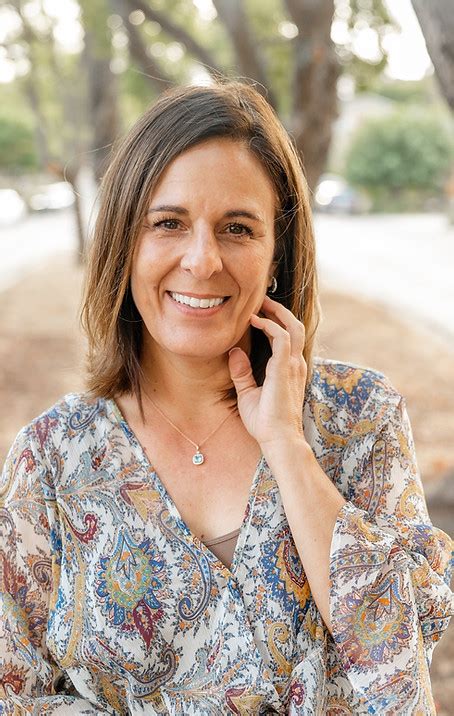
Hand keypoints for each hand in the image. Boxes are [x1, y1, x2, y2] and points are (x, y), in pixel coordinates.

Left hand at [228, 295, 306, 449]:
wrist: (278, 440)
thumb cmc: (265, 422)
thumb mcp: (247, 393)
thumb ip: (242, 372)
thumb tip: (234, 352)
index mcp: (288, 370)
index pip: (287, 337)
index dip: (275, 321)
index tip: (256, 312)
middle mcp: (295, 365)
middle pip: (294, 326)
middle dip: (279, 310)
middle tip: (260, 300)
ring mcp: (293, 366)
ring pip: (292, 327)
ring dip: (276, 312)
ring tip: (259, 303)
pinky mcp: (285, 369)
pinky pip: (282, 338)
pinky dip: (269, 325)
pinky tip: (254, 321)